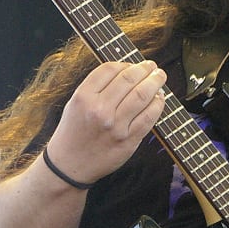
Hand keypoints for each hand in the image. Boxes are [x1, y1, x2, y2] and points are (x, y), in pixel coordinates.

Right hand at [45, 59, 166, 185]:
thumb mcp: (75, 103)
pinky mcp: (128, 140)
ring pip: (142, 95)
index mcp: (84, 97)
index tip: (134, 63)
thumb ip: (97, 87)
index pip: (110, 69)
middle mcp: (100, 109)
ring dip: (155, 83)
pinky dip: (158, 105)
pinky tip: (160, 99)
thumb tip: (127, 71)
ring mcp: (115, 126)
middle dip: (144, 69)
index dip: (126, 63)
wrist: (69, 164)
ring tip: (160, 77)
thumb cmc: (74, 132)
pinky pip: (149, 117)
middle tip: (152, 66)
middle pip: (129, 79)